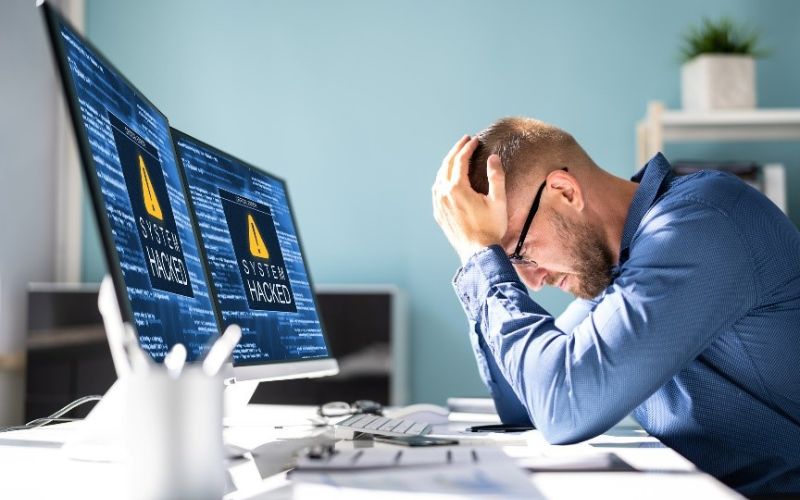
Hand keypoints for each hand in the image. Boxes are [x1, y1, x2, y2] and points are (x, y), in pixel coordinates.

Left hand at [432, 135, 506, 264]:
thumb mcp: (498, 201)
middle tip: (465, 140)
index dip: (468, 148)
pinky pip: (436, 190)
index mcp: (457, 188)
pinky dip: (442, 178)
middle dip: (456, 150)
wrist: (478, 253)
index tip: (475, 140)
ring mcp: (438, 204)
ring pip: (439, 177)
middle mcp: (443, 194)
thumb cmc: (490, 228)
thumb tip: (493, 157)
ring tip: (457, 156)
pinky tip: (447, 178)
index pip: (460, 160)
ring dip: (448, 163)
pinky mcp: (438, 214)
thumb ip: (496, 176)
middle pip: (447, 165)